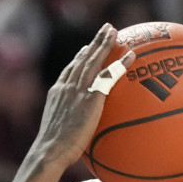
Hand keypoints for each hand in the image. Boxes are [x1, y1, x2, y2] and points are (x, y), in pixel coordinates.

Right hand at [34, 25, 134, 168]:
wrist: (50, 150)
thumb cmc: (54, 151)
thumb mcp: (60, 135)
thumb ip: (70, 129)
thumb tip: (77, 140)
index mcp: (57, 93)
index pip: (69, 70)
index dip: (79, 58)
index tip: (86, 49)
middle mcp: (66, 87)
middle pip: (82, 59)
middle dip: (94, 43)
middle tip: (105, 30)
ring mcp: (78, 90)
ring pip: (94, 61)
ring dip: (105, 44)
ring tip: (114, 32)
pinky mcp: (90, 98)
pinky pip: (109, 76)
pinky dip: (120, 64)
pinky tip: (131, 55)